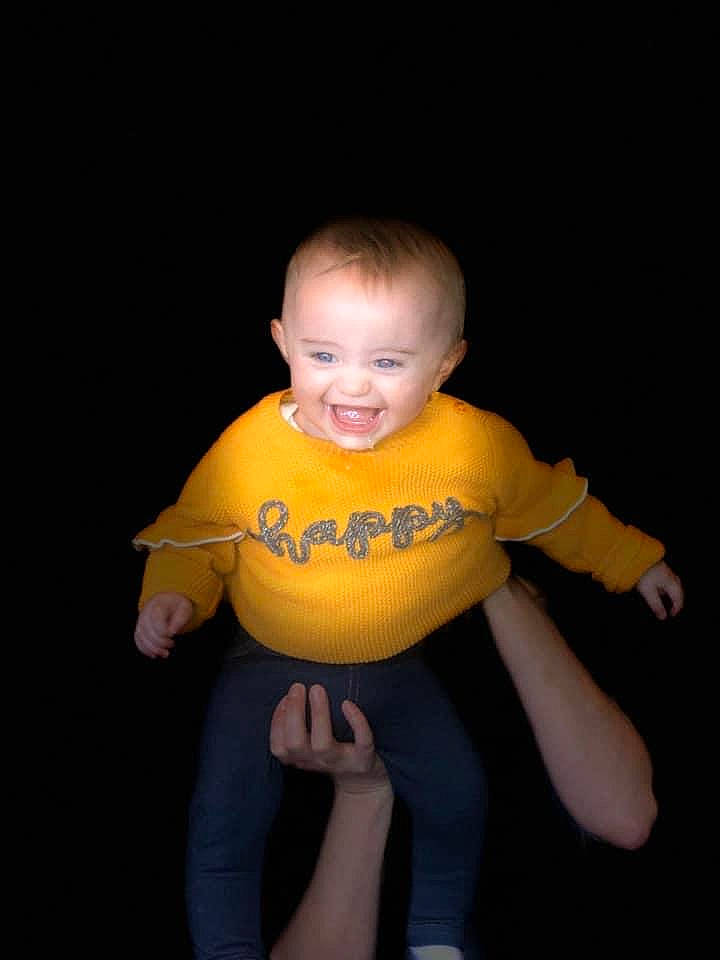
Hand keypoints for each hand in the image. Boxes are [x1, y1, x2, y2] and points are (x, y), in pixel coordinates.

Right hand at [134, 591, 192, 657]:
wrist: (168, 601)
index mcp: (158, 605)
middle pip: (148, 632)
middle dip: (161, 642)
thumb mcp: (185, 608)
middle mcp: (146, 612)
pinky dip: (146, 650)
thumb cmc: (178, 606)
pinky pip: (138, 640)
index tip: (173, 635)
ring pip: (141, 637)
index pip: (156, 622)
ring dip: (153, 649)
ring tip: (166, 654)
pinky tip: (155, 655)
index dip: (165, 633)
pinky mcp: (140, 628)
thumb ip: (181, 618)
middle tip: (172, 644)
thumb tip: (172, 632)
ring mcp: (141, 621)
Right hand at [270, 683, 389, 795]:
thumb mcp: (310, 747)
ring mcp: (341, 762)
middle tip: (297, 687)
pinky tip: (347, 704)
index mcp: (301, 759)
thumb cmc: (332, 754)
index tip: (285, 698)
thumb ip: (298, 728)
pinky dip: (356, 722)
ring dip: (318, 713)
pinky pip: (361, 742)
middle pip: (296, 744)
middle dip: (294, 713)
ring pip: (323, 745)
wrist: (362, 780)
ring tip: (317, 689)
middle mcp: (317, 762)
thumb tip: (290, 696)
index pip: (279, 748)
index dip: (278, 722)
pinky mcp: (363, 758)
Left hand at [636, 560, 683, 618]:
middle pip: (679, 592)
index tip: (670, 615)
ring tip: (665, 600)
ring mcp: (668, 571)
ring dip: (671, 594)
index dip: (676, 609)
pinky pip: (668, 580)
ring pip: (674, 585)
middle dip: (676, 602)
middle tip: (671, 610)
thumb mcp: (648, 592)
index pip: (679, 599)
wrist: (636, 556)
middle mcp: (673, 577)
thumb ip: (656, 605)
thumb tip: (663, 617)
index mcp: (672, 583)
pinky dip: (666, 587)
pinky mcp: (661, 567)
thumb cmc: (643, 573)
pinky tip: (659, 588)